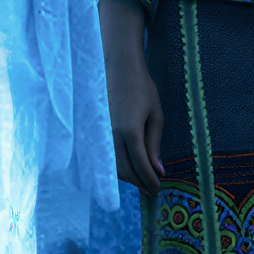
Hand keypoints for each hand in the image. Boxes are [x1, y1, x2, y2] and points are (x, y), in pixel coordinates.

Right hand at [101, 0, 164, 195]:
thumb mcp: (155, 114)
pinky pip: (103, 155)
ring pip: (111, 166)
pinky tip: (126, 164)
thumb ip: (155, 143)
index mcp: (129, 131)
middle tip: (151, 188)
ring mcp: (100, 132)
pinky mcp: (94, 130)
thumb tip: (158, 170)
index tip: (158, 189)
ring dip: (126, 176)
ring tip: (140, 177)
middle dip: (139, 183)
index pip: (141, 166)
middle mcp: (111, 135)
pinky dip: (115, 165)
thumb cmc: (140, 87)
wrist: (116, 65)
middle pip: (124, 171)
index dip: (150, 181)